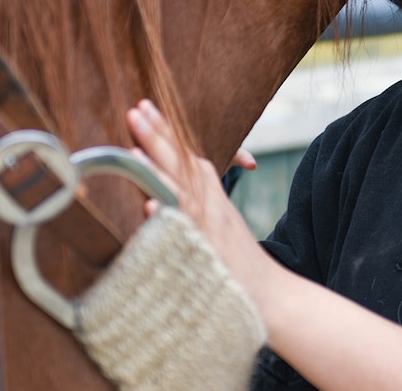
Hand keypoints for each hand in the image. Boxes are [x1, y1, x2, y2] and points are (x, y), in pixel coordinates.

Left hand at [125, 99, 276, 303]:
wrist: (270, 293)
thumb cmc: (236, 263)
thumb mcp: (217, 223)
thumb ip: (193, 204)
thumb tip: (153, 198)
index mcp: (210, 194)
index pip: (184, 154)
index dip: (165, 131)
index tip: (145, 108)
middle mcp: (209, 204)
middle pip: (181, 163)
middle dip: (156, 136)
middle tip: (134, 110)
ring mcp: (206, 226)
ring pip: (177, 190)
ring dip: (154, 168)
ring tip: (132, 148)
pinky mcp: (202, 249)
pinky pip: (181, 230)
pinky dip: (166, 216)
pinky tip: (147, 206)